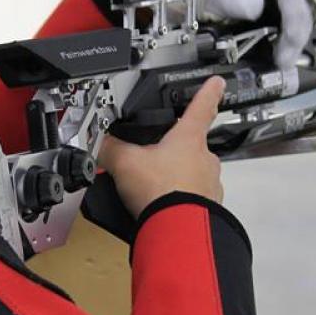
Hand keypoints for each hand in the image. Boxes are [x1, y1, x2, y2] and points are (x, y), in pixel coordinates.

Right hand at [96, 77, 225, 218]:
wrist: (178, 231)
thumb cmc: (161, 192)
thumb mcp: (125, 163)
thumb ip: (109, 149)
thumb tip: (98, 143)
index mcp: (189, 139)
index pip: (202, 107)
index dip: (208, 92)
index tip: (217, 83)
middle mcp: (205, 160)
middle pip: (193, 146)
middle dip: (176, 151)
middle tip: (157, 158)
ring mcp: (209, 185)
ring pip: (194, 175)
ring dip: (177, 179)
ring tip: (153, 189)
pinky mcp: (208, 209)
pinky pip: (193, 200)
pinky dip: (179, 201)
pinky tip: (160, 208)